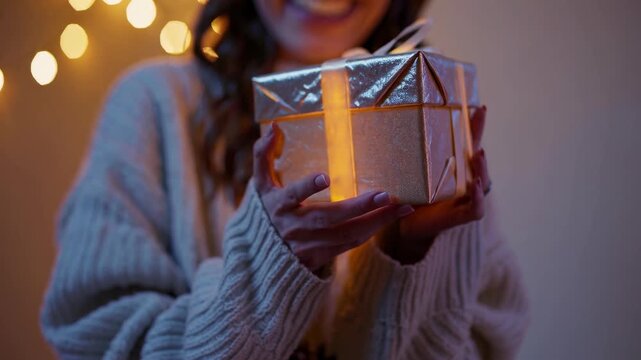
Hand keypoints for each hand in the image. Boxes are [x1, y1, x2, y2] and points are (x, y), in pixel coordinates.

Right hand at [253, 122, 414, 271]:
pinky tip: (389, 217)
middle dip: (357, 207)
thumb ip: (262, 155)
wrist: (261, 257)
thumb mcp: (260, 184)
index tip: (325, 178)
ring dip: (375, 221)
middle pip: (327, 217)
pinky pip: (349, 244)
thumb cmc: (267, 211)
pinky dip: (370, 231)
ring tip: (400, 207)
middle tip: (384, 195)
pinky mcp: (319, 257)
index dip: (307, 187)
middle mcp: (293, 226)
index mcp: (278, 205)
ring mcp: (307, 244)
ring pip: (345, 234)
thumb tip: (274, 125)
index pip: (292, 195)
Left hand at [379, 106, 490, 263]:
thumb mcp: (407, 172)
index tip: (479, 107)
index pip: (468, 144)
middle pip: (479, 159)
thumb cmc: (408, 196)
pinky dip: (479, 197)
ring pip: (483, 181)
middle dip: (480, 140)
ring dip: (482, 167)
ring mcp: (466, 198)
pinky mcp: (461, 216)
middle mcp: (465, 181)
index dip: (476, 127)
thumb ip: (403, 155)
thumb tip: (386, 126)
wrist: (404, 225)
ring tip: (478, 153)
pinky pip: (476, 207)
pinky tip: (476, 185)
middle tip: (477, 123)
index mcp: (454, 168)